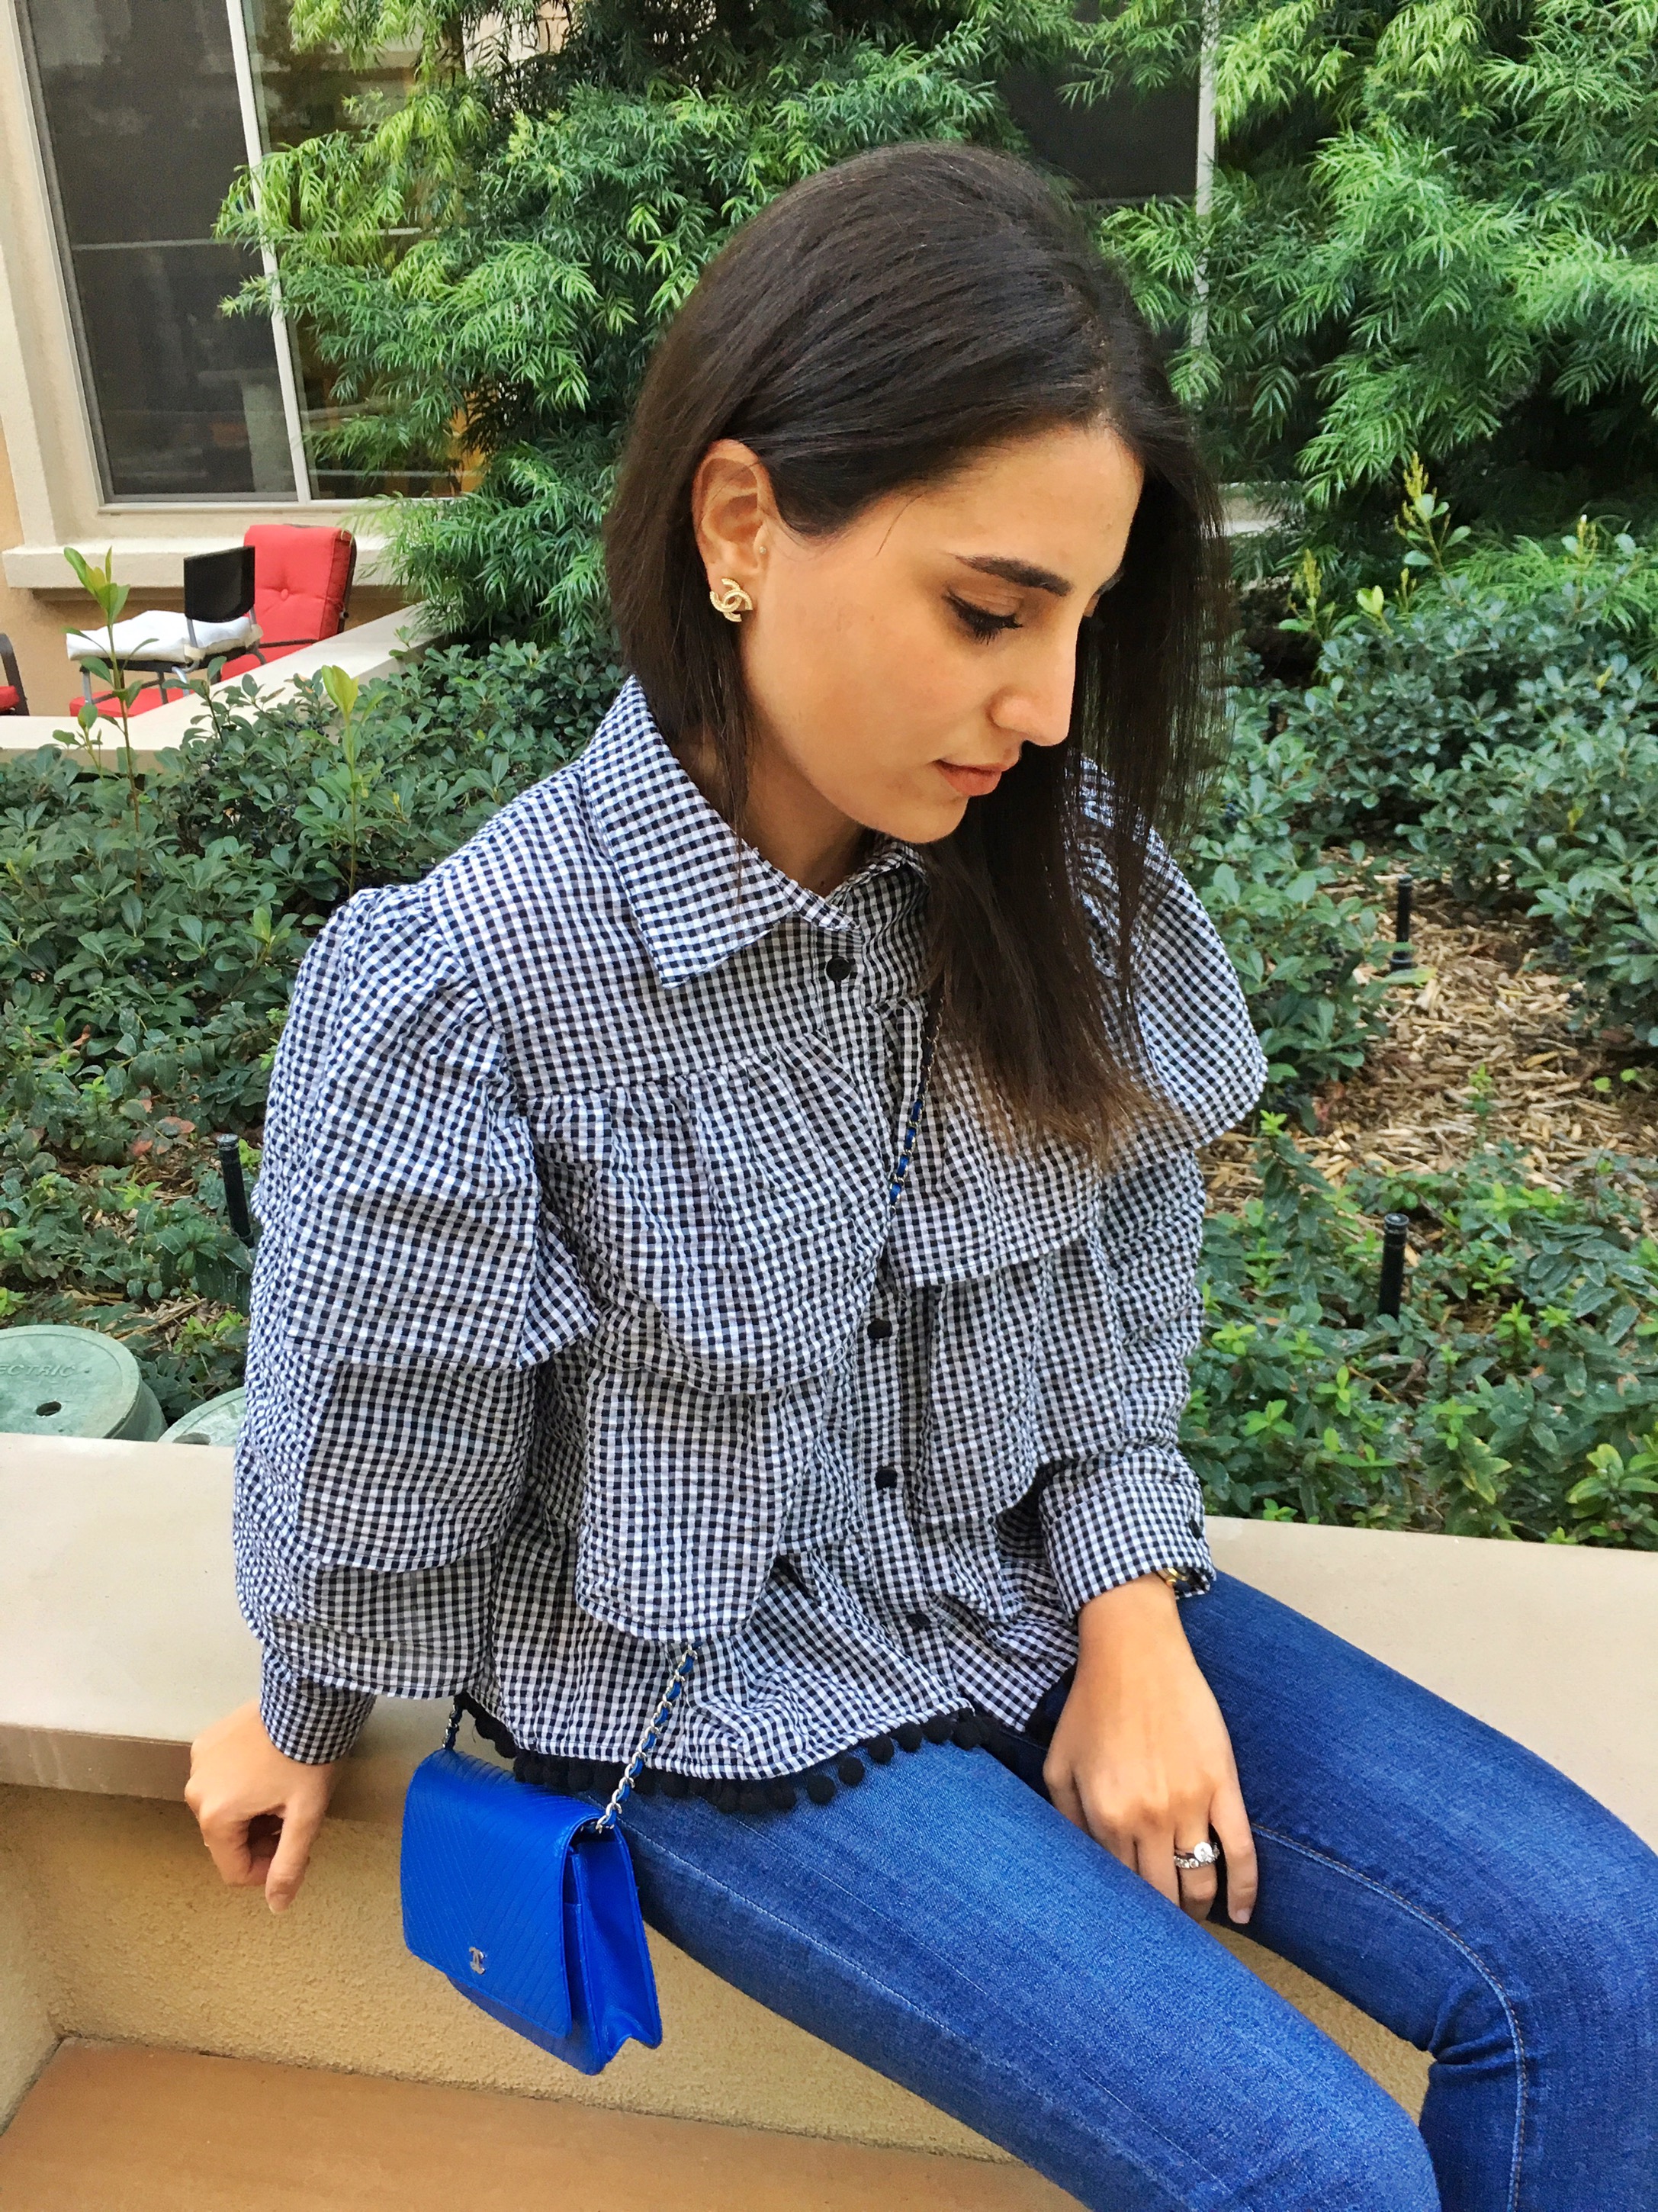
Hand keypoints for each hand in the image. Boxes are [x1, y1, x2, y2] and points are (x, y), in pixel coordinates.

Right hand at [185, 1699, 337, 1913]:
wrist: (307, 1699)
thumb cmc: (307, 1759)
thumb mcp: (305, 1817)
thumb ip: (288, 1865)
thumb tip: (276, 1906)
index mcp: (215, 1816)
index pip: (234, 1869)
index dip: (268, 1867)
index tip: (296, 1847)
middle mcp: (195, 1791)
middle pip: (227, 1838)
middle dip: (260, 1837)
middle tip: (293, 1817)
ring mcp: (197, 1763)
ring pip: (224, 1809)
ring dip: (251, 1811)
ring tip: (283, 1791)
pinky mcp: (205, 1741)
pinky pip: (220, 1778)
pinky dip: (241, 1783)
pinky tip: (269, 1768)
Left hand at [1043, 1573, 1257, 1926]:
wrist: (1134, 1653)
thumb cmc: (1092, 1706)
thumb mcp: (1058, 1765)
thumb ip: (1066, 1821)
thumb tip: (1083, 1867)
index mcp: (1107, 1815)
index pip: (1121, 1886)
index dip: (1129, 1909)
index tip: (1133, 1925)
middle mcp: (1149, 1817)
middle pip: (1162, 1892)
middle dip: (1165, 1919)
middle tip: (1166, 1933)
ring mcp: (1190, 1803)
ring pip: (1200, 1879)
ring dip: (1200, 1908)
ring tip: (1197, 1919)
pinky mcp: (1222, 1784)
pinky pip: (1240, 1849)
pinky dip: (1246, 1888)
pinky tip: (1242, 1914)